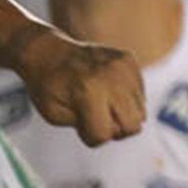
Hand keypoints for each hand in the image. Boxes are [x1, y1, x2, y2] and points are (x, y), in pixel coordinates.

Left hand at [15, 27, 145, 146]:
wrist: (47, 51)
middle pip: (133, 126)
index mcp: (87, 91)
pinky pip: (140, 94)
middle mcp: (111, 77)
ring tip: (99, 101)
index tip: (78, 123)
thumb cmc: (47, 87)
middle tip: (96, 118)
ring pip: (141, 111)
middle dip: (115, 129)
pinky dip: (125, 98)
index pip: (103, 134)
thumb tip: (119, 127)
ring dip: (121, 113)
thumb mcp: (54, 115)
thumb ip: (86, 127)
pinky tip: (105, 88)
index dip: (90, 136)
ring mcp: (123, 66)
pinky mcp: (129, 60)